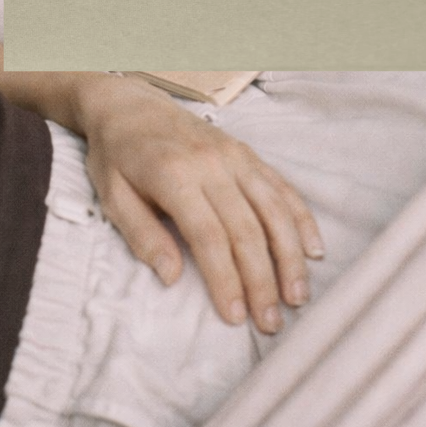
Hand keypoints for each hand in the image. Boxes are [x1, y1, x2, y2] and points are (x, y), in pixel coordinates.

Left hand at [70, 73, 323, 333]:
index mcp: (174, 176)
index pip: (208, 237)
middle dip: (262, 280)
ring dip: (290, 255)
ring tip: (298, 295)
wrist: (129, 104)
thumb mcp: (112, 196)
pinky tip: (313, 248)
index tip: (236, 317)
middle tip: (272, 322)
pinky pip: (281, 186)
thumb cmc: (116, 156)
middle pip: (246, 229)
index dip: (226, 279)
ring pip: (272, 209)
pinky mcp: (247, 152)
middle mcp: (211, 164)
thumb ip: (142, 236)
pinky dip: (300, 218)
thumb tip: (171, 278)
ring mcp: (234, 155)